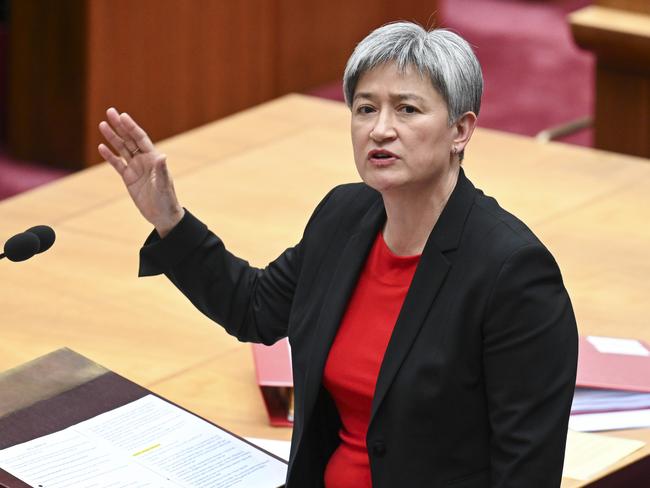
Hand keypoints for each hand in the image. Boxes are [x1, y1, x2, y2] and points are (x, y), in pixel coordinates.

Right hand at [98, 107, 183, 236]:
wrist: (162, 215)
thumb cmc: (166, 200)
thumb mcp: (163, 185)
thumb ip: (161, 170)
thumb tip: (162, 155)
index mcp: (153, 159)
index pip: (140, 139)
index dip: (131, 127)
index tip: (122, 116)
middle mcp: (144, 161)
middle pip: (129, 140)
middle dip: (120, 126)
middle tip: (109, 112)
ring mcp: (136, 169)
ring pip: (122, 149)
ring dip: (112, 137)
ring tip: (102, 124)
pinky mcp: (129, 179)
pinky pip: (117, 164)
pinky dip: (110, 156)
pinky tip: (101, 147)